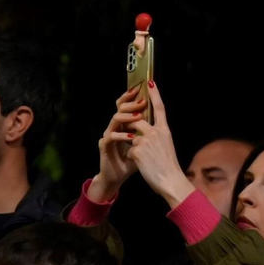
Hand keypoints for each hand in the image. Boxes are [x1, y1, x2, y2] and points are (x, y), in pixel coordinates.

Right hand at [88, 88, 144, 202]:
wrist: (117, 177)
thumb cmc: (131, 162)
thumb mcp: (143, 145)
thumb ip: (147, 132)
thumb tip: (159, 120)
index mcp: (124, 125)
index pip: (127, 106)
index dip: (133, 96)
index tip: (144, 87)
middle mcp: (115, 127)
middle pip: (120, 108)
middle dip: (131, 103)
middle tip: (142, 102)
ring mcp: (108, 135)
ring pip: (115, 119)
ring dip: (128, 117)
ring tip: (139, 117)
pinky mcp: (104, 146)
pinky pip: (111, 137)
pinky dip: (121, 136)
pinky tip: (130, 137)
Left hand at [128, 83, 193, 207]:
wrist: (170, 180)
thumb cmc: (168, 166)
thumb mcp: (166, 146)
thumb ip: (156, 136)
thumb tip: (143, 132)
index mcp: (165, 130)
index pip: (159, 108)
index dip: (155, 94)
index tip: (150, 81)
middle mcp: (155, 132)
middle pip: (137, 121)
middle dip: (131, 127)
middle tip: (135, 138)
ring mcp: (145, 140)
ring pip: (131, 137)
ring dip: (133, 146)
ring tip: (146, 158)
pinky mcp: (136, 150)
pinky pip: (129, 150)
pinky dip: (133, 158)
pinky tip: (143, 165)